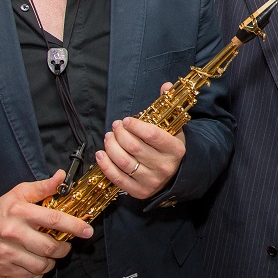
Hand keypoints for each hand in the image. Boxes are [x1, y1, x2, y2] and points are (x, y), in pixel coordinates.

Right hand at [0, 170, 92, 277]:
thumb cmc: (1, 211)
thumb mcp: (20, 193)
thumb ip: (43, 187)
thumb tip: (61, 176)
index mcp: (21, 212)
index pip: (54, 220)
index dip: (75, 226)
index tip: (87, 231)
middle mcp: (14, 233)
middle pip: (50, 247)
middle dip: (64, 248)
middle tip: (65, 245)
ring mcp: (7, 253)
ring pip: (41, 265)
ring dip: (52, 262)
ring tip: (51, 255)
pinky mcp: (3, 268)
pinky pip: (29, 276)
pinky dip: (38, 272)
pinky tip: (37, 263)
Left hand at [96, 83, 185, 199]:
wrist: (175, 176)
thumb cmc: (169, 147)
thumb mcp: (173, 128)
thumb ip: (168, 106)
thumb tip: (165, 86)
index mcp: (175, 149)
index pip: (152, 135)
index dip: (136, 126)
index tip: (126, 120)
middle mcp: (165, 167)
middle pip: (134, 147)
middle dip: (120, 134)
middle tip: (115, 126)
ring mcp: (152, 181)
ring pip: (124, 162)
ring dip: (111, 147)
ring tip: (108, 137)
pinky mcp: (140, 192)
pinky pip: (118, 178)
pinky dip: (106, 165)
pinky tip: (101, 153)